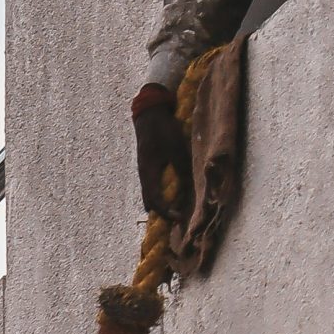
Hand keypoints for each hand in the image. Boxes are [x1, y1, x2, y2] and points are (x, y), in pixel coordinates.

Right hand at [133, 83, 192, 218]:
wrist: (150, 113)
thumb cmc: (163, 129)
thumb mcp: (176, 149)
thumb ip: (182, 169)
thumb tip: (190, 188)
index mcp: (148, 172)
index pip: (155, 200)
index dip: (166, 212)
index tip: (179, 218)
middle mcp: (144, 174)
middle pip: (149, 202)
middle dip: (162, 213)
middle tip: (177, 219)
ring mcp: (144, 171)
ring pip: (149, 195)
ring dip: (161, 205)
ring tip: (176, 211)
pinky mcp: (148, 166)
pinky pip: (152, 187)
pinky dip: (160, 195)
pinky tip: (172, 195)